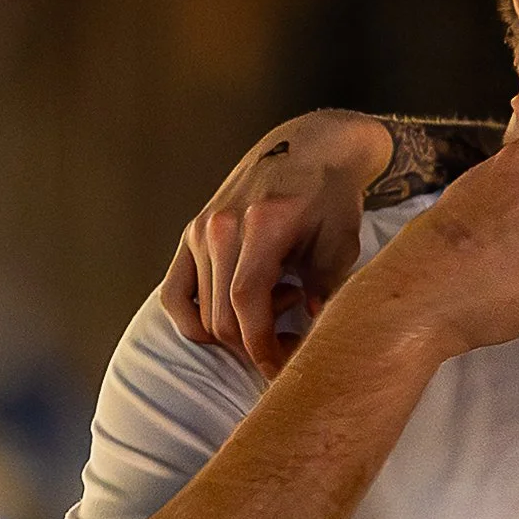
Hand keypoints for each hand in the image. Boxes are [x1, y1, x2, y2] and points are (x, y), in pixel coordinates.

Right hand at [163, 110, 391, 375]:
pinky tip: (240, 312)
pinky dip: (199, 320)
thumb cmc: (331, 195)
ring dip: (239, 330)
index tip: (283, 371)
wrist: (310, 147)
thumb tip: (312, 331)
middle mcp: (221, 226)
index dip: (262, 346)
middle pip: (222, 316)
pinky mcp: (190, 234)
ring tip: (281, 304)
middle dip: (255, 347)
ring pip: (203, 312)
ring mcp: (200, 229)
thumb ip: (328, 288)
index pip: (247, 302)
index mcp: (261, 224)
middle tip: (293, 346)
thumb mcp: (342, 240)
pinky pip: (176, 295)